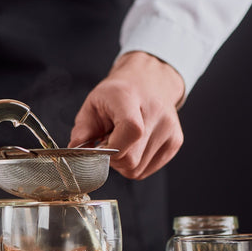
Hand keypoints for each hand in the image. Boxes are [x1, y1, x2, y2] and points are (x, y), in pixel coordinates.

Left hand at [68, 51, 184, 179]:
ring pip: (138, 169)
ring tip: (122, 141)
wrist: (148, 80)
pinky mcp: (175, 142)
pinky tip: (133, 146)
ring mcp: (169, 129)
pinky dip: (136, 163)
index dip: (111, 148)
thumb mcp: (92, 103)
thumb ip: (82, 130)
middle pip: (131, 159)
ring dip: (124, 162)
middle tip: (109, 142)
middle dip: (113, 158)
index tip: (101, 143)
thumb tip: (76, 153)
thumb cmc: (118, 93)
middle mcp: (156, 113)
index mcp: (130, 98)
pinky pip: (147, 170)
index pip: (130, 132)